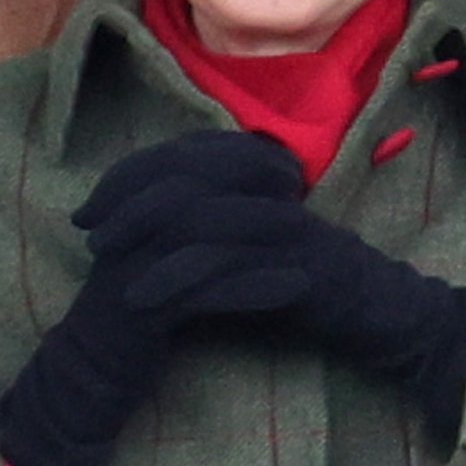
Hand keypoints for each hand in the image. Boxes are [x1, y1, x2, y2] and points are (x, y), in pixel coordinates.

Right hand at [0, 133, 306, 465]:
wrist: (88, 374)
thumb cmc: (136, 311)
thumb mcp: (158, 255)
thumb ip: (185, 218)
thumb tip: (242, 186)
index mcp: (126, 209)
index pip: (180, 156)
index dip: (233, 152)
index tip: (281, 160)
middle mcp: (123, 229)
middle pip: (188, 181)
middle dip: (245, 174)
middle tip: (295, 182)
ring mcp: (130, 269)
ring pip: (196, 229)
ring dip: (255, 223)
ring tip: (304, 226)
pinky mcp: (142, 313)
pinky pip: (204, 291)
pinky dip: (253, 286)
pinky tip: (295, 286)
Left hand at [86, 131, 465, 436]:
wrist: (378, 310)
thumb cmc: (305, 278)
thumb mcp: (249, 242)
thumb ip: (207, 222)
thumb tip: (141, 217)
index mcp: (256, 174)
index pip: (182, 155)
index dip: (128, 177)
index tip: (88, 210)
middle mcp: (271, 189)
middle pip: (186, 178)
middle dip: (128, 206)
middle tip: (90, 238)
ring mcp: (287, 226)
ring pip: (205, 220)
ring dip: (151, 246)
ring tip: (113, 274)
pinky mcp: (298, 266)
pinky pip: (231, 266)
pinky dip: (184, 282)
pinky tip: (151, 302)